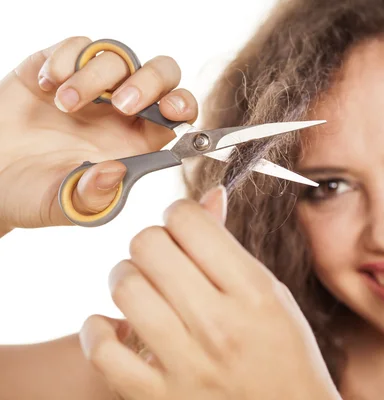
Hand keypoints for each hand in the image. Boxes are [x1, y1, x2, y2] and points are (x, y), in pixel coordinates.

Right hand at [0, 37, 196, 228]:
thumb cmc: (36, 194)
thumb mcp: (68, 205)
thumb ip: (95, 195)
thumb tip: (115, 173)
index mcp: (139, 140)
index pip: (177, 112)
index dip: (182, 105)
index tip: (171, 110)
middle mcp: (122, 109)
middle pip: (161, 74)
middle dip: (149, 81)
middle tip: (120, 104)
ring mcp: (92, 86)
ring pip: (118, 57)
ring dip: (94, 78)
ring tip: (64, 105)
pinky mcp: (58, 68)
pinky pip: (77, 46)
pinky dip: (65, 60)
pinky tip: (46, 87)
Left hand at [79, 186, 340, 399]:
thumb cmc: (285, 354)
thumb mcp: (272, 294)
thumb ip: (232, 248)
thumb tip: (209, 194)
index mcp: (253, 292)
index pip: (190, 221)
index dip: (180, 214)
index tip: (182, 225)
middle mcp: (219, 325)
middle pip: (149, 246)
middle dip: (152, 242)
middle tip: (163, 257)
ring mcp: (187, 364)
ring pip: (124, 288)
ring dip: (127, 278)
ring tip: (142, 287)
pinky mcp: (159, 398)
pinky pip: (103, 353)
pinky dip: (98, 331)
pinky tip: (115, 325)